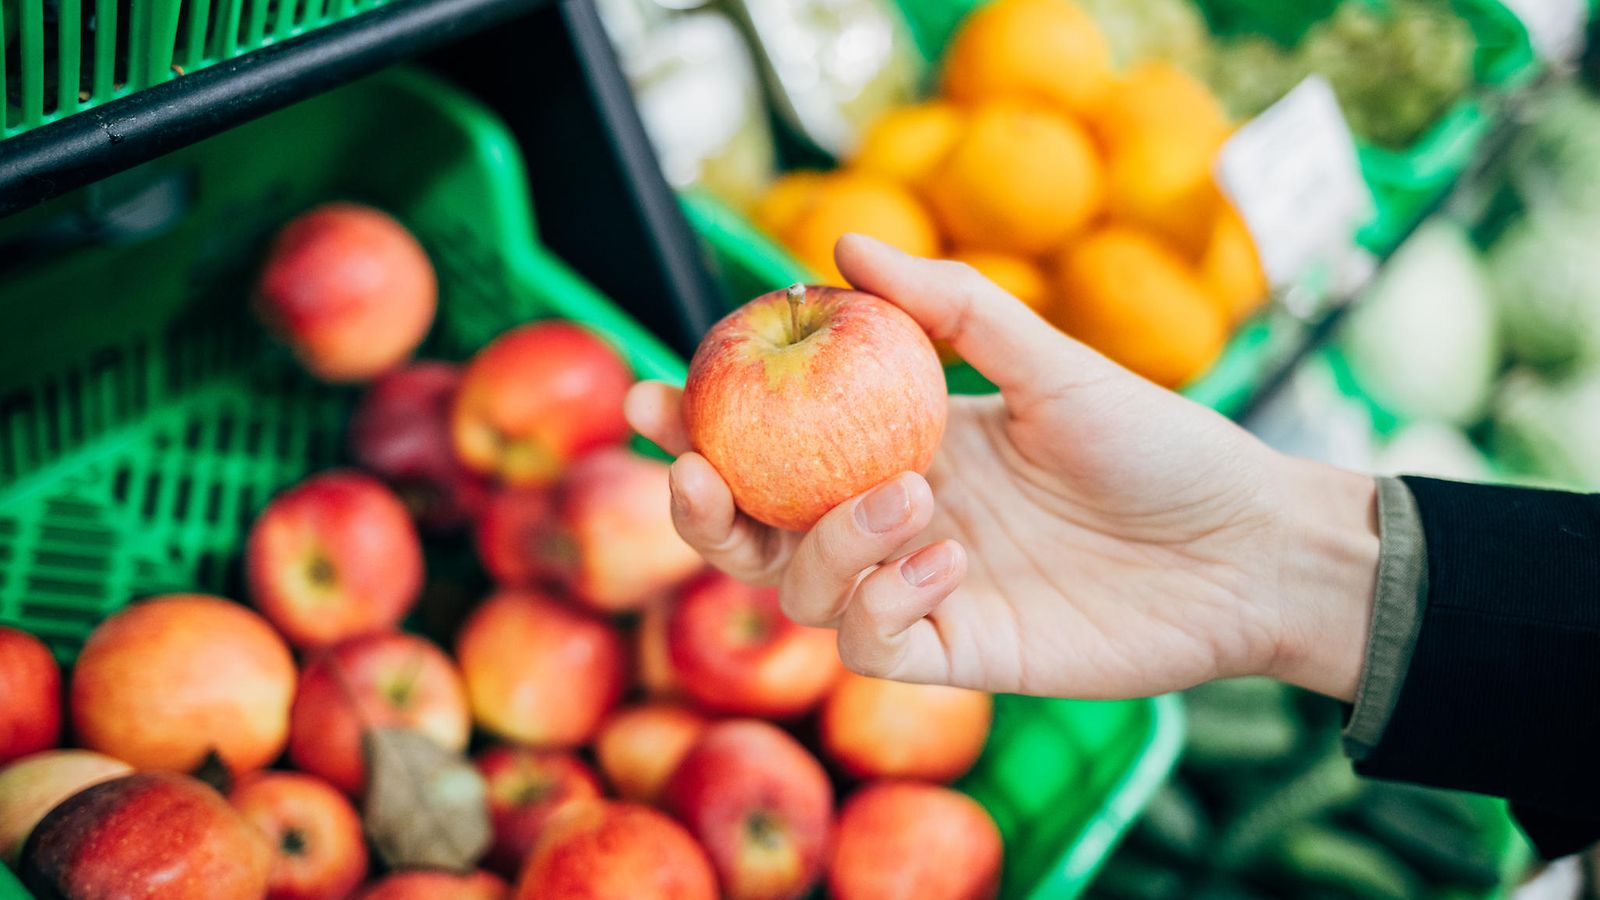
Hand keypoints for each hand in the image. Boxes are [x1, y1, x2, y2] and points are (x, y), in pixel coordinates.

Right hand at [627, 234, 1379, 700]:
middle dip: (699, 507)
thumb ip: (949, 307)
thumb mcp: (1049, 362)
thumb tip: (838, 244)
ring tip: (911, 498)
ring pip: (802, 590)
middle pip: (755, 532)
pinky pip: (871, 644)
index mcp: (900, 446)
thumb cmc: (1156, 444)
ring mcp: (920, 593)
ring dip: (831, 541)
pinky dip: (883, 600)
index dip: (702, 422)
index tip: (653, 389)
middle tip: (687, 465)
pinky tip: (947, 560)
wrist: (1243, 545)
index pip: (775, 442)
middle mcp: (894, 522)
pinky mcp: (957, 655)